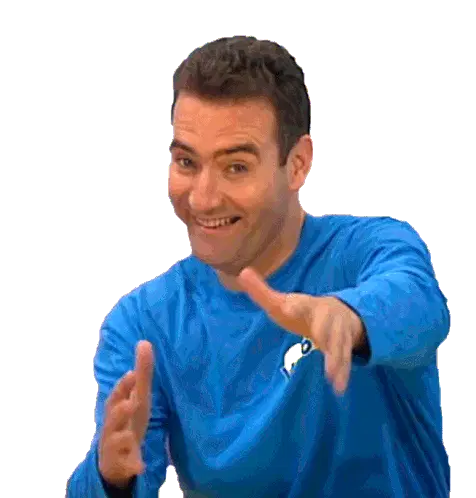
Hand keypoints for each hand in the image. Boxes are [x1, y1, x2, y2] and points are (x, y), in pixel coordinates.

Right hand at [98, 340, 153, 487]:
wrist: (116, 457)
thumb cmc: (128, 420)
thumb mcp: (138, 397)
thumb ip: (142, 373)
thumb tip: (144, 342)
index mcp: (119, 408)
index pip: (119, 394)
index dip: (124, 386)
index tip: (132, 374)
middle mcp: (114, 424)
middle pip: (113, 417)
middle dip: (120, 409)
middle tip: (131, 402)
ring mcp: (116, 445)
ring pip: (116, 441)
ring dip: (123, 437)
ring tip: (129, 435)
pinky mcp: (122, 464)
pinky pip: (127, 465)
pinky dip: (133, 465)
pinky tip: (140, 467)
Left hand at [237, 267, 364, 393]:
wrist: (341, 311)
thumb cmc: (304, 309)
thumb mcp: (284, 301)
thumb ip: (262, 291)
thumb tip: (243, 272)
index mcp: (307, 305)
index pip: (301, 304)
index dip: (296, 306)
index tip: (288, 307)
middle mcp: (325, 316)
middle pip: (325, 324)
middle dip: (324, 333)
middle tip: (321, 342)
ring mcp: (338, 331)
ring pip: (339, 344)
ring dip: (336, 359)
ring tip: (332, 376)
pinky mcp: (345, 346)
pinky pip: (345, 359)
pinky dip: (343, 372)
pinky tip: (339, 387)